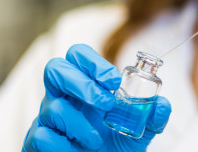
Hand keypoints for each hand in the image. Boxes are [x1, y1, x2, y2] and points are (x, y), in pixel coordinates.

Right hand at [23, 44, 170, 151]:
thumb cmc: (114, 146)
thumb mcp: (139, 131)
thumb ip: (151, 117)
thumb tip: (161, 105)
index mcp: (85, 85)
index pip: (78, 55)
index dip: (93, 62)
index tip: (114, 81)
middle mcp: (62, 95)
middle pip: (55, 68)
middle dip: (82, 84)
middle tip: (106, 104)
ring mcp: (46, 117)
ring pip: (54, 108)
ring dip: (81, 126)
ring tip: (97, 141)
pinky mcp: (36, 140)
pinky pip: (42, 136)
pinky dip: (63, 146)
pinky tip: (76, 151)